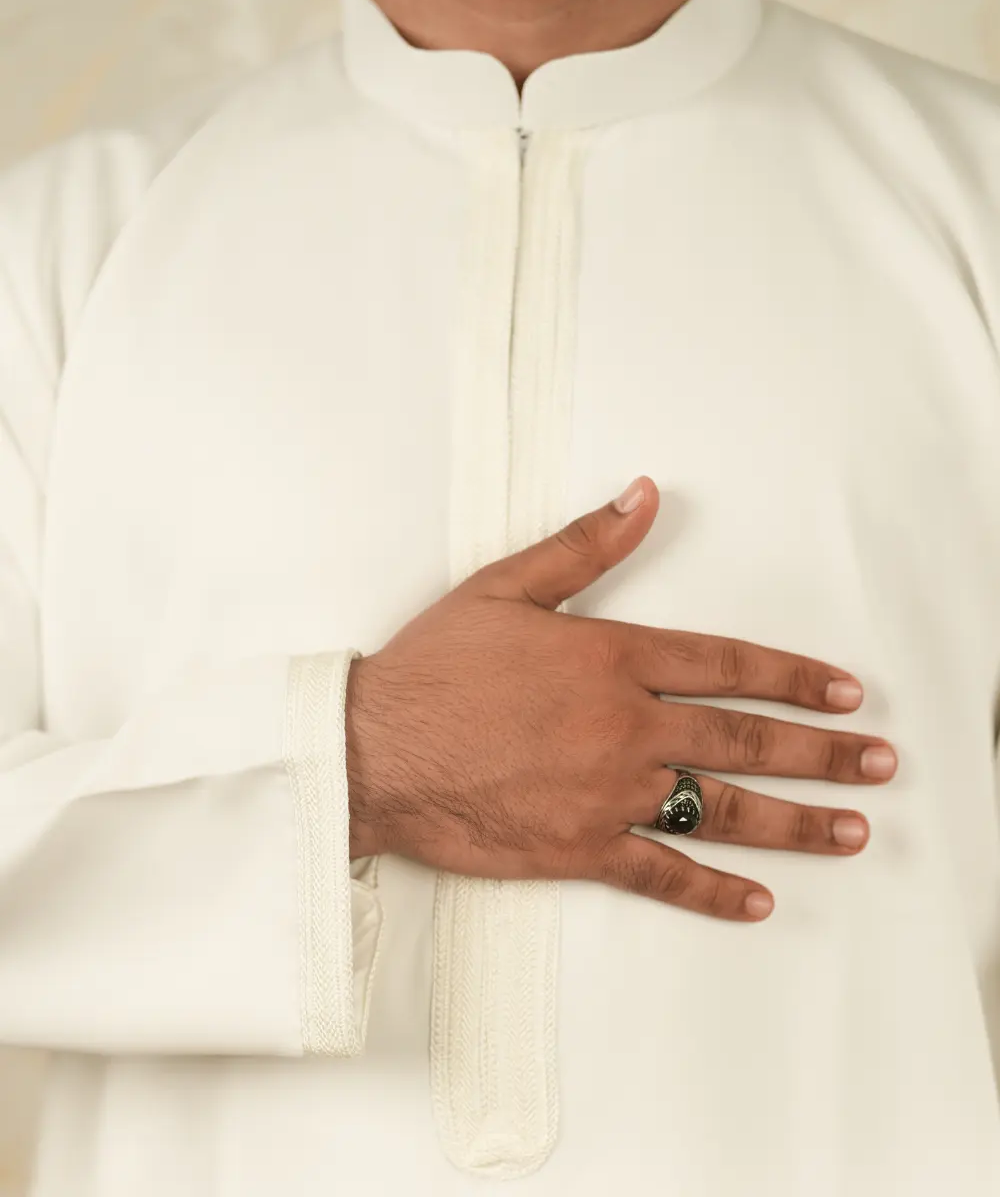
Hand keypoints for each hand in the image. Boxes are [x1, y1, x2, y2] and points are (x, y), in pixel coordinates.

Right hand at [345, 476, 895, 920]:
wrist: (372, 750)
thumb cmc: (432, 668)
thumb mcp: (503, 587)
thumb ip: (584, 545)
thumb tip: (644, 493)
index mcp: (611, 659)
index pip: (727, 665)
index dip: (795, 677)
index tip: (846, 693)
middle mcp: (624, 727)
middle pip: (744, 740)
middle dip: (822, 752)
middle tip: (879, 764)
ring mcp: (607, 794)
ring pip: (719, 809)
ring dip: (794, 822)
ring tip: (850, 830)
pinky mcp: (579, 848)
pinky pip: (659, 873)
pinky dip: (711, 891)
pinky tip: (756, 901)